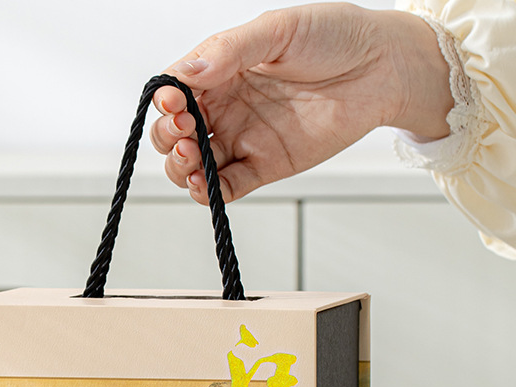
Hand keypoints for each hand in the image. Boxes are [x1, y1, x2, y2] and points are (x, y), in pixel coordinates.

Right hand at [151, 3, 452, 203]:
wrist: (384, 68)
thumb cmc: (336, 37)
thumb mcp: (279, 30)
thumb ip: (230, 50)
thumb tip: (186, 73)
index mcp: (221, 70)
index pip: (175, 91)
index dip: (165, 101)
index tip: (174, 101)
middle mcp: (226, 107)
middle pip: (174, 133)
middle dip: (167, 136)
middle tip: (185, 130)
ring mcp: (243, 139)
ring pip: (193, 165)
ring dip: (181, 167)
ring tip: (191, 157)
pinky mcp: (263, 167)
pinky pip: (226, 187)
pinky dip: (208, 192)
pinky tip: (204, 184)